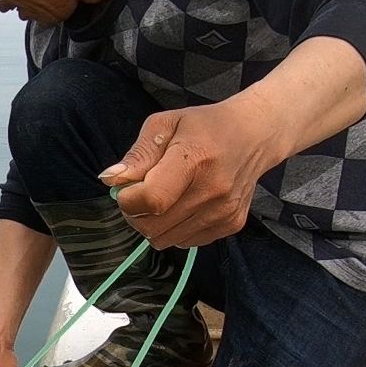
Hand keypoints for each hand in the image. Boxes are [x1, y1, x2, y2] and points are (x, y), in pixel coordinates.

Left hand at [98, 95, 284, 248]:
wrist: (255, 136)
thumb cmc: (204, 126)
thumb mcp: (166, 124)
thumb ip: (138, 154)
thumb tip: (110, 180)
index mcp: (195, 158)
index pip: (151, 199)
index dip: (128, 200)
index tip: (126, 190)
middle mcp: (213, 190)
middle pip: (154, 227)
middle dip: (136, 215)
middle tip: (140, 195)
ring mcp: (224, 211)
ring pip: (166, 240)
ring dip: (155, 225)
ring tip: (163, 199)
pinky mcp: (231, 225)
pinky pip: (186, 242)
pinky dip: (176, 229)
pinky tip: (184, 206)